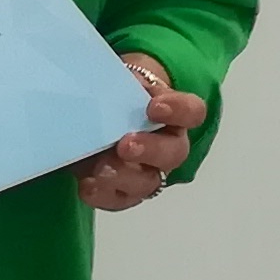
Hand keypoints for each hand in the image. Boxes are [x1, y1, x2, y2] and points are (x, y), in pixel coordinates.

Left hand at [77, 49, 203, 212]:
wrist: (95, 113)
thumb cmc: (113, 94)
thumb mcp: (117, 80)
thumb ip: (120, 80)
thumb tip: (112, 81)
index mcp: (174, 114)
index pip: (191, 112)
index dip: (178, 110)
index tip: (153, 106)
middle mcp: (167, 146)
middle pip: (173, 153)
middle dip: (150, 150)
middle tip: (126, 145)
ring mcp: (147, 171)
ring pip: (148, 182)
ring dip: (125, 177)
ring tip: (101, 169)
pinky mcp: (123, 190)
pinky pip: (119, 199)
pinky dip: (103, 194)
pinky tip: (87, 185)